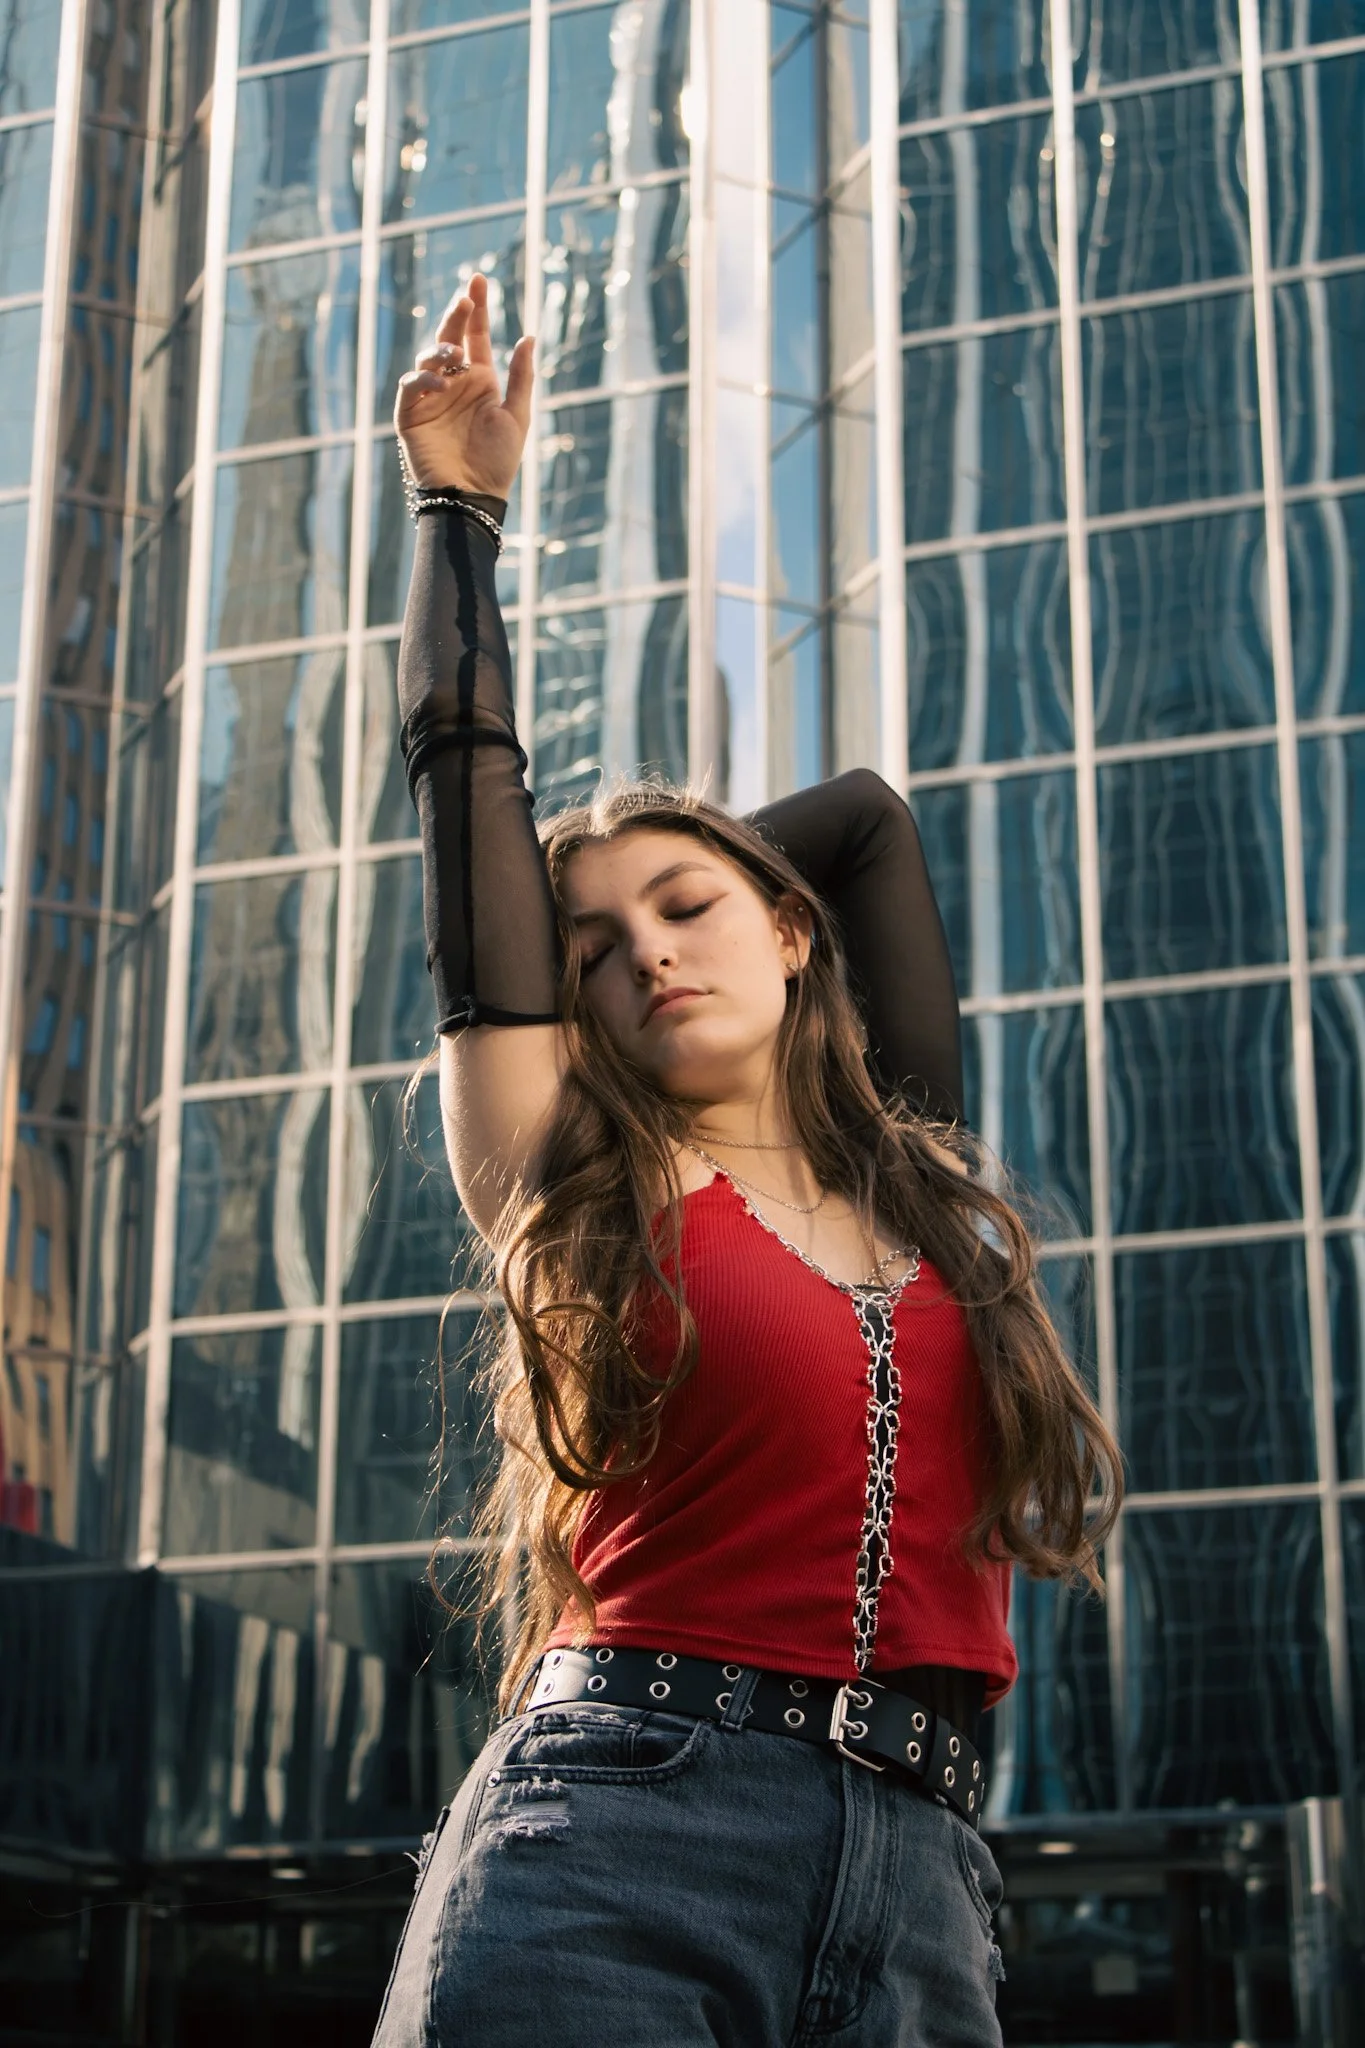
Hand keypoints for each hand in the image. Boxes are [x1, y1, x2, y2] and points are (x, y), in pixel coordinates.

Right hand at [395, 272, 534, 496]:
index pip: (474, 337)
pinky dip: (422, 379)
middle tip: (466, 298)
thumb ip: (522, 376)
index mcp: (478, 381)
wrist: (474, 495)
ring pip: (426, 359)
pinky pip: (410, 388)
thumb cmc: (498, 460)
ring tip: (453, 352)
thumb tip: (529, 337)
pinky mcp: (410, 416)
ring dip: (439, 349)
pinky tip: (441, 382)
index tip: (479, 279)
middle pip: (449, 339)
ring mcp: (430, 399)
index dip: (476, 309)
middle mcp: (453, 385)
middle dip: (456, 316)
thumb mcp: (517, 415)